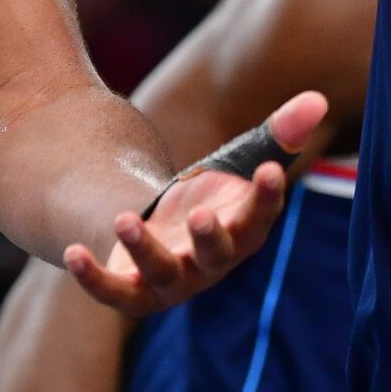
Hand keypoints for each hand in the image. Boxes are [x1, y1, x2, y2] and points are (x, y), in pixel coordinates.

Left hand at [61, 92, 326, 316]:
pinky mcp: (131, 292)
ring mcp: (171, 283)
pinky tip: (72, 253)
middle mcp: (211, 265)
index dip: (267, 197)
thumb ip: (277, 133)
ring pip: (161, 273)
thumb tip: (318, 99)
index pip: (261, 218)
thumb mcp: (237, 162)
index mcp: (243, 234)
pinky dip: (93, 278)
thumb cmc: (208, 196)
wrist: (159, 232)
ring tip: (124, 220)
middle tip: (201, 215)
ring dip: (144, 251)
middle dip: (210, 238)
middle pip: (216, 257)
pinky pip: (113, 292)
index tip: (270, 169)